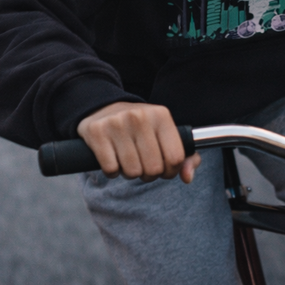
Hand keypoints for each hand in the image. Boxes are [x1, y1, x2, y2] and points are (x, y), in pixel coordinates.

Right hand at [76, 101, 200, 182]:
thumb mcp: (164, 134)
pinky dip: (112, 172)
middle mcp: (140, 116)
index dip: (170, 171)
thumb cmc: (140, 127)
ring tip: (127, 160)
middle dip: (149, 174)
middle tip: (142, 164)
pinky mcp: (97, 132)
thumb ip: (186, 158)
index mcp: (161, 115)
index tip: (163, 168)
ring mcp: (117, 123)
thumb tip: (187, 177)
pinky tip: (113, 159)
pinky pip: (111, 169)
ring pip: (132, 172)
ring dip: (130, 173)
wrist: (103, 107)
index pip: (175, 158)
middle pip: (154, 169)